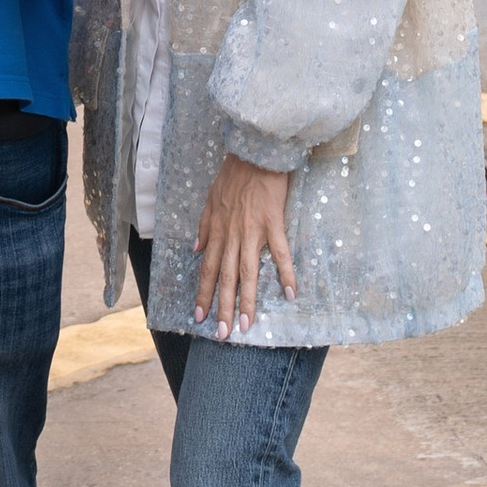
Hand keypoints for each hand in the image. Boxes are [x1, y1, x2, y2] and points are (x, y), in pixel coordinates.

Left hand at [192, 155, 296, 336]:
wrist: (255, 153)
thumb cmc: (234, 174)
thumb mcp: (210, 198)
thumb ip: (204, 225)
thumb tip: (196, 248)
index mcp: (217, 231)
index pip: (208, 269)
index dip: (203, 294)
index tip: (198, 316)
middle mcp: (232, 236)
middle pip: (226, 278)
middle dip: (223, 308)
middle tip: (223, 333)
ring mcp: (253, 232)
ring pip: (248, 273)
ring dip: (247, 301)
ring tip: (247, 325)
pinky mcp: (273, 224)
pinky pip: (280, 254)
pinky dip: (286, 274)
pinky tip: (290, 294)